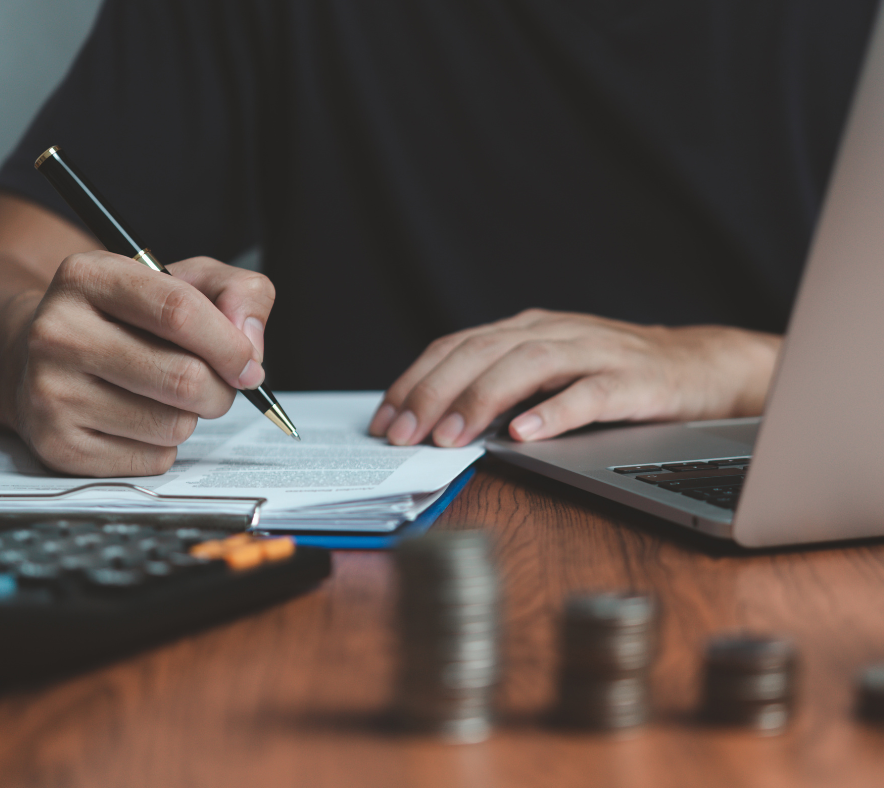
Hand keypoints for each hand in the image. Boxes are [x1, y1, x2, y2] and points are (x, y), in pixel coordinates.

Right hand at [7, 252, 274, 475]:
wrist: (50, 356)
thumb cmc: (131, 318)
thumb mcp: (186, 281)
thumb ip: (238, 293)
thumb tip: (249, 343)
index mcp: (89, 276)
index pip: (180, 311)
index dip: (230, 344)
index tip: (248, 363)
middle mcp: (58, 332)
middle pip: (185, 378)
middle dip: (222, 389)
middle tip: (217, 385)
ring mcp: (50, 393)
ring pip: (174, 425)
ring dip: (192, 417)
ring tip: (168, 396)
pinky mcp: (57, 446)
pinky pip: (152, 459)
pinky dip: (164, 445)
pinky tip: (139, 420)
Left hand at [369, 309, 780, 446]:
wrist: (696, 365)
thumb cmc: (609, 373)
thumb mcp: (545, 371)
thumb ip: (498, 385)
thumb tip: (434, 422)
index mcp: (524, 329)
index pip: (455, 346)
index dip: (415, 381)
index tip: (386, 420)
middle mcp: (553, 332)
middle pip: (481, 352)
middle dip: (435, 393)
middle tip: (406, 434)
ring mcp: (594, 352)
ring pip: (527, 365)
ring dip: (482, 400)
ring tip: (451, 436)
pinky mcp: (632, 379)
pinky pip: (589, 394)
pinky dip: (555, 412)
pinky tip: (526, 433)